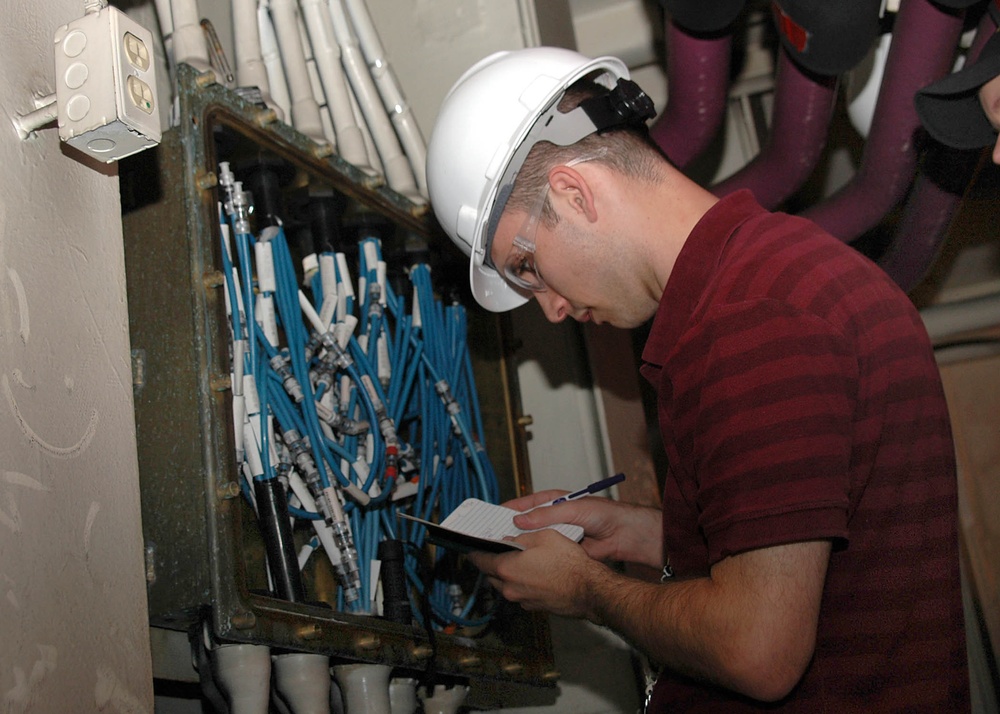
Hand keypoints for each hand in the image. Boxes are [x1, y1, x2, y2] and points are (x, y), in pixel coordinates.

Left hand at [468, 529, 606, 617]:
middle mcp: (511, 589)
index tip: (472, 547)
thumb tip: (510, 541)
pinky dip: (522, 583)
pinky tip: (535, 573)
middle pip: (491, 575)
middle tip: (498, 551)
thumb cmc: (569, 564)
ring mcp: (522, 600)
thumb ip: (521, 538)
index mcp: (507, 569)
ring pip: (506, 586)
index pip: (480, 560)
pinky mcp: (534, 607)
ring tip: (519, 561)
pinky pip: (520, 593)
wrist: (589, 590)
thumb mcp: (544, 536)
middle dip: (492, 563)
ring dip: (507, 574)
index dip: (475, 552)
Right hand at [503, 490, 662, 567]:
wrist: (625, 536)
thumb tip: (520, 520)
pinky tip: (522, 564)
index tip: (488, 518)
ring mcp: (556, 536)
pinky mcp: (562, 552)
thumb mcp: (573, 509)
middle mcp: (551, 518)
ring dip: (519, 547)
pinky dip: (534, 559)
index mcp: (551, 502)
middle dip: (508, 530)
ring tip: (500, 553)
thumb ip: (547, 514)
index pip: (523, 505)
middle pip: (524, 525)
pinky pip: (544, 555)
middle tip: (489, 538)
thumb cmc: (603, 514)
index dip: (505, 511)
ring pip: (532, 542)